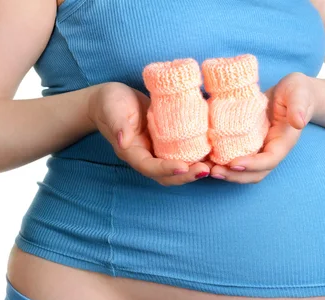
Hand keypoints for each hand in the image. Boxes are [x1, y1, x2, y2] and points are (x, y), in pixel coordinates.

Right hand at [90, 82, 210, 185]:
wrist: (112, 99)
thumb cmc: (110, 103)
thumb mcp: (112, 110)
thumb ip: (118, 125)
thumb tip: (122, 141)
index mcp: (133, 153)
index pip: (150, 167)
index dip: (166, 169)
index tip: (183, 167)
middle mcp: (147, 157)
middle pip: (167, 176)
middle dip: (186, 175)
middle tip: (206, 170)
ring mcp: (158, 152)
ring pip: (178, 169)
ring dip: (195, 170)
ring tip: (215, 167)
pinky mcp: (167, 144)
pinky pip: (183, 155)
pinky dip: (197, 158)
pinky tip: (214, 154)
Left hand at [209, 73, 315, 182]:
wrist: (291, 92)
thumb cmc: (296, 91)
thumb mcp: (299, 94)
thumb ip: (299, 107)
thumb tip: (299, 122)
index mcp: (283, 143)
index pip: (269, 161)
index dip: (252, 165)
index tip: (234, 163)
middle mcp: (270, 151)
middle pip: (254, 173)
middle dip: (235, 175)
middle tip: (214, 171)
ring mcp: (258, 151)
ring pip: (243, 171)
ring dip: (226, 174)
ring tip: (206, 170)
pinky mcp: (247, 145)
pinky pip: (235, 159)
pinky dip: (221, 163)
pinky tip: (204, 160)